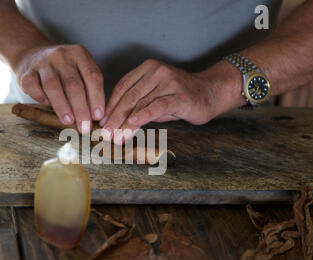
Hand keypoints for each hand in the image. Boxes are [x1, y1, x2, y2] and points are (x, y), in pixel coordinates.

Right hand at [15, 44, 104, 132]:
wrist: (31, 55)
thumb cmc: (61, 69)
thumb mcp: (79, 70)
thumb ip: (88, 88)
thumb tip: (96, 117)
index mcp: (79, 54)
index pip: (92, 76)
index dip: (97, 98)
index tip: (98, 116)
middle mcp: (61, 55)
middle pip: (73, 84)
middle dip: (81, 108)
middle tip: (85, 126)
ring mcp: (43, 62)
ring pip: (53, 86)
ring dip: (62, 107)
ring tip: (69, 121)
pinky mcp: (26, 72)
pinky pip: (33, 87)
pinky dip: (41, 98)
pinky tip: (48, 105)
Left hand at [100, 59, 218, 143]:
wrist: (211, 92)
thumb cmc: (180, 97)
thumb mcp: (155, 98)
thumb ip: (137, 105)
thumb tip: (114, 124)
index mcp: (146, 69)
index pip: (122, 88)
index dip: (110, 107)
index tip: (102, 123)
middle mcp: (156, 72)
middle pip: (128, 96)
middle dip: (115, 118)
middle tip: (105, 134)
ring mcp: (168, 82)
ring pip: (140, 103)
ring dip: (126, 123)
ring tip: (117, 137)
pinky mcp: (179, 95)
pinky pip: (157, 106)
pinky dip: (143, 116)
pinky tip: (134, 124)